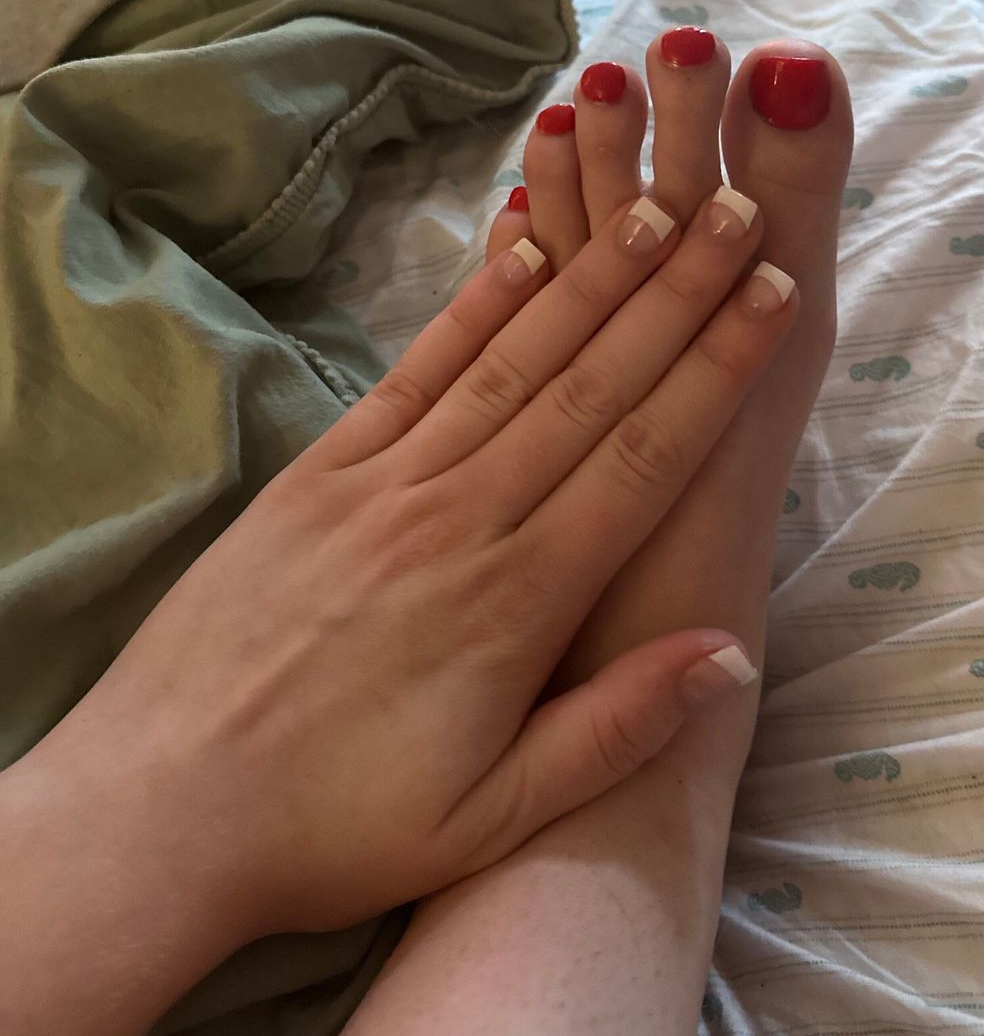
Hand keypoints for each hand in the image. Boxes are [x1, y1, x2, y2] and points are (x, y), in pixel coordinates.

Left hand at [26, 189, 794, 946]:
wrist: (159, 809)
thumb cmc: (331, 828)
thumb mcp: (488, 820)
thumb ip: (614, 731)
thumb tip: (730, 650)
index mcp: (517, 600)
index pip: (643, 457)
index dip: (716, 370)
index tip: (773, 297)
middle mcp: (459, 517)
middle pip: (591, 384)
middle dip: (676, 293)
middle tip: (740, 209)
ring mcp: (384, 483)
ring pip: (512, 360)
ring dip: (590, 278)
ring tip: (655, 207)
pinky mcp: (320, 472)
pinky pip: (415, 370)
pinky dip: (473, 304)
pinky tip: (518, 246)